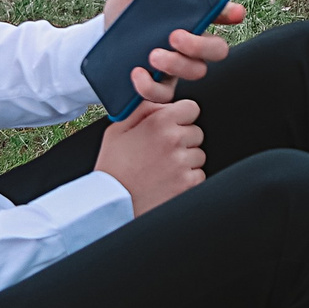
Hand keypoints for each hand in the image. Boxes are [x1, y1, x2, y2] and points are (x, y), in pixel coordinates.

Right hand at [95, 98, 204, 214]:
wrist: (110, 204)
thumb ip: (144, 110)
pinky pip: (199, 174)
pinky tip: (167, 181)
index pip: (191, 108)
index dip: (181, 117)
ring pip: (199, 154)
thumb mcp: (117, 130)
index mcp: (159, 123)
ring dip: (185, 160)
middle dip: (183, 140)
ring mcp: (183, 163)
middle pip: (196, 132)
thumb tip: (164, 103)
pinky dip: (187, 178)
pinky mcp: (188, 184)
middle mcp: (174, 140)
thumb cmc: (112, 168)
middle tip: (161, 153)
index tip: (173, 126)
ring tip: (161, 169)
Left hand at [101, 0, 245, 106]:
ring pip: (197, 72)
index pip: (220, 12)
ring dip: (177, 64)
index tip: (234, 13)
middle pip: (218, 49)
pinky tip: (137, 74)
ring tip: (152, 55)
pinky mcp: (161, 86)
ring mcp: (178, 66)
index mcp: (189, 15)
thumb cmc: (124, 15)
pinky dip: (152, 87)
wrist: (101, 44)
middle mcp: (190, 42)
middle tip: (175, 36)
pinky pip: (166, 95)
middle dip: (202, 45)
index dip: (231, 12)